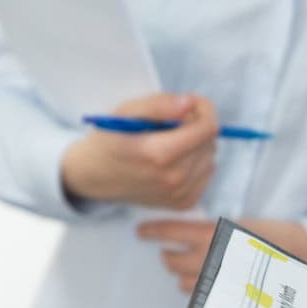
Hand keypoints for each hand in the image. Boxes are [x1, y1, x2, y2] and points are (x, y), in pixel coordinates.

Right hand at [60, 92, 217, 209]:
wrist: (97, 175)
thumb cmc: (111, 139)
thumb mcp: (126, 112)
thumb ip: (159, 105)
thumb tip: (189, 104)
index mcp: (160, 154)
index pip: (208, 128)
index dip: (204, 110)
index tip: (191, 104)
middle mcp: (174, 178)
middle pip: (209, 142)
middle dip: (196, 126)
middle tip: (172, 123)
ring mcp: (180, 194)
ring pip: (210, 158)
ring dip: (197, 145)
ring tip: (170, 142)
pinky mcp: (184, 203)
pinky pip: (206, 174)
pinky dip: (195, 163)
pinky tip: (174, 160)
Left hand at [137, 218, 306, 292]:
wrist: (297, 254)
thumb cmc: (268, 235)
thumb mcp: (235, 225)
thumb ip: (207, 231)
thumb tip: (180, 235)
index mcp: (211, 233)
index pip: (170, 231)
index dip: (151, 231)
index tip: (141, 231)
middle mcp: (209, 257)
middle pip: (170, 261)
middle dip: (168, 256)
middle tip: (170, 252)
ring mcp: (215, 279)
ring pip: (181, 282)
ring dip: (181, 275)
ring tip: (190, 269)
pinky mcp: (222, 296)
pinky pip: (198, 297)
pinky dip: (197, 290)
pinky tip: (205, 282)